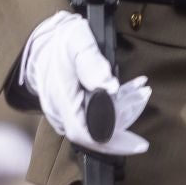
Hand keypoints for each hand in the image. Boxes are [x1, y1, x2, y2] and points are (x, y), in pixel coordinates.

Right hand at [21, 10, 151, 155]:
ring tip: (142, 93)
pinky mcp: (68, 109)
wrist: (42, 41)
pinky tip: (129, 94)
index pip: (85, 134)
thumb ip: (92, 61)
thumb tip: (110, 86)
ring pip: (95, 126)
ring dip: (122, 114)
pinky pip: (91, 117)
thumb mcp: (77, 40)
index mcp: (61, 100)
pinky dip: (113, 109)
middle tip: (143, 109)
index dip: (112, 143)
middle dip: (123, 126)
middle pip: (95, 133)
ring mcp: (63, 113)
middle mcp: (60, 113)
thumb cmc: (61, 39)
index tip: (139, 145)